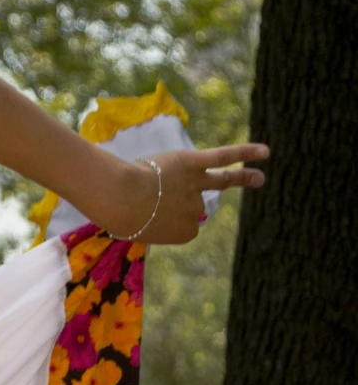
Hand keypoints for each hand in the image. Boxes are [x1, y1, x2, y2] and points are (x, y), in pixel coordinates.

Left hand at [105, 145, 268, 244]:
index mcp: (184, 233)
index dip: (162, 216)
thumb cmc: (120, 214)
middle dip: (168, 201)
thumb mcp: (135, 228)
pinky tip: (264, 152)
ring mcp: (196, 186)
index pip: (184, 222)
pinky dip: (245, 152)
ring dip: (244, 178)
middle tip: (161, 203)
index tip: (142, 215)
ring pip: (223, 181)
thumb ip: (148, 221)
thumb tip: (150, 205)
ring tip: (259, 179)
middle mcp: (195, 211)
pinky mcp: (193, 163)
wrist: (122, 198)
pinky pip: (224, 157)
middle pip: (191, 203)